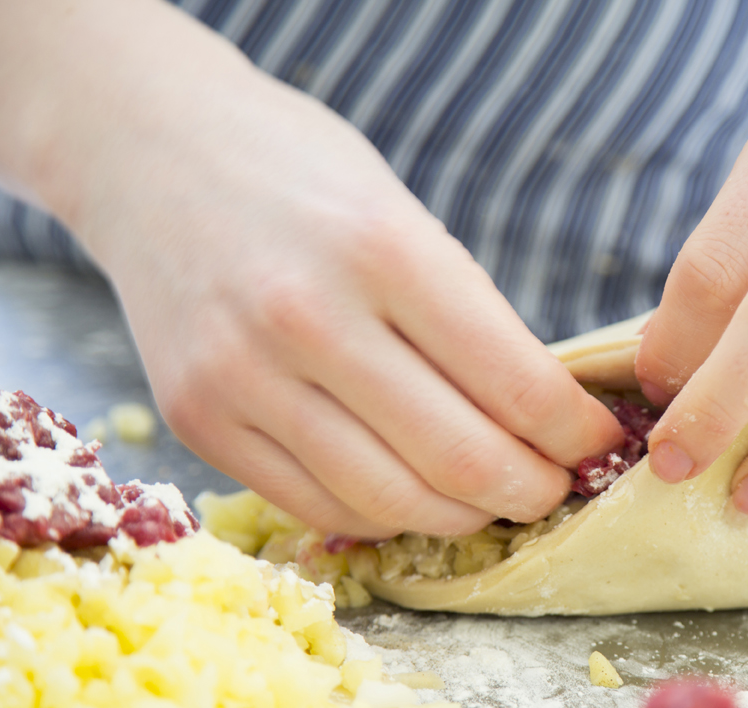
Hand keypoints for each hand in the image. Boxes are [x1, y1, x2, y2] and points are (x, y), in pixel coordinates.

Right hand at [47, 11, 621, 538]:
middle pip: (459, 460)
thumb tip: (546, 419)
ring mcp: (241, 376)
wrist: (150, 153)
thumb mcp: (403, 214)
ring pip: (390, 502)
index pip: (516, 385)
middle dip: (532, 491)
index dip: (575, 435)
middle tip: (553, 488)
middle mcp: (307, 317)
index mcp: (384, 250)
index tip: (598, 444)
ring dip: (462, 515)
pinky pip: (316, 507)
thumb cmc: (300, 177)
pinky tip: (408, 490)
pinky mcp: (195, 419)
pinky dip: (383, 513)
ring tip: (489, 496)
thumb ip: (467, 316)